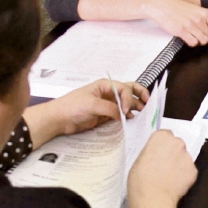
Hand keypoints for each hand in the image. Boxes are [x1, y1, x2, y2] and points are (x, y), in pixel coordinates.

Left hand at [26, 79, 148, 144]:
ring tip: (142, 114)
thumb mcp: (92, 105)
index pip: (124, 88)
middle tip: (147, 102)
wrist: (59, 119)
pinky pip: (120, 115)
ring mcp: (108, 104)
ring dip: (134, 107)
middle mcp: (109, 93)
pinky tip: (131, 121)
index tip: (125, 111)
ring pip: (126, 103)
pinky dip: (127, 117)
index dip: (128, 99)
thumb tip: (123, 115)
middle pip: (129, 91)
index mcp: (105, 85)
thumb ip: (109, 108)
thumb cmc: (72, 106)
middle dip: (139, 95)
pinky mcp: (106, 115)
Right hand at [127, 130, 197, 207]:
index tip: (157, 154)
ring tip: (168, 179)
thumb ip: (151, 152)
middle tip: (162, 166)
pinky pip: (188, 171)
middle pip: (177, 145)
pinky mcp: (194, 171)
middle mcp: (177, 143)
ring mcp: (187, 156)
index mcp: (161, 136)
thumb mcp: (139, 159)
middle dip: (172, 153)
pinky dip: (183, 177)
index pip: (165, 135)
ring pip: (184, 158)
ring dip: (178, 165)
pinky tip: (174, 185)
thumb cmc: (140, 179)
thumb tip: (157, 155)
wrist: (152, 197)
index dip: (161, 146)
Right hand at [145, 0, 207, 46]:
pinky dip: (192, 42)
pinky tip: (187, 38)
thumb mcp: (197, 7)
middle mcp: (199, 19)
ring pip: (204, 41)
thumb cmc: (178, 6)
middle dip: (207, 40)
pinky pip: (193, 43)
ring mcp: (190, 25)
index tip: (207, 33)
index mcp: (205, 13)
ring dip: (199, 42)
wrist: (160, 5)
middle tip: (199, 36)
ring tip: (193, 37)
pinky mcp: (181, 31)